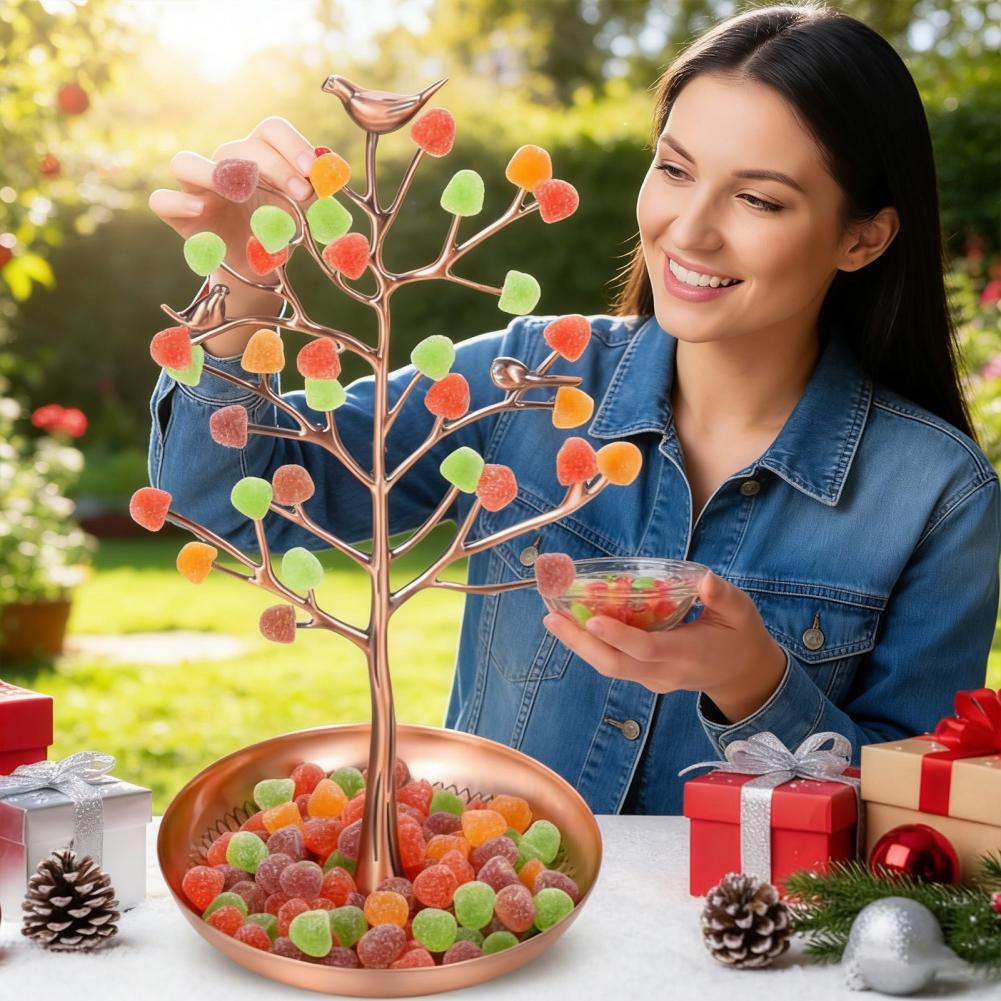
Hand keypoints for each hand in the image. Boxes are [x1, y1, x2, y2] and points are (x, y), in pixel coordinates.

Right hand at [148, 116, 316, 278]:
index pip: (270, 130)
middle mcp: (225, 164)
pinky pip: (162, 201)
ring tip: (244, 190)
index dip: (291, 143)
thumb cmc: (279, 231)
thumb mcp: (304, 214)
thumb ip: (316, 194)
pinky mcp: (179, 216)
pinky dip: (177, 202)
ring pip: (184, 162)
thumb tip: (329, 174)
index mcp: (259, 156)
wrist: (258, 269)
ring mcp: (197, 189)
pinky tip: (201, 210)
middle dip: (274, 166)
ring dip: (214, 172)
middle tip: (302, 194)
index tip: (313, 170)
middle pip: (239, 148)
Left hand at [542, 570, 787, 723]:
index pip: (646, 649)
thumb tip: (703, 579)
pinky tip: (576, 625)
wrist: (743, 674)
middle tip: (552, 618)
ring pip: (610, 667)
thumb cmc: (741, 636)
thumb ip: (723, 596)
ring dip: (580, 645)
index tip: (593, 620)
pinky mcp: (645, 677)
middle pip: (615, 664)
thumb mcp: (741, 611)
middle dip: (580, 643)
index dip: (618, 636)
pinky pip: (615, 663)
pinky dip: (593, 646)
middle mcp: (664, 672)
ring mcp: (653, 679)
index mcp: (687, 655)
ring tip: (554, 619)